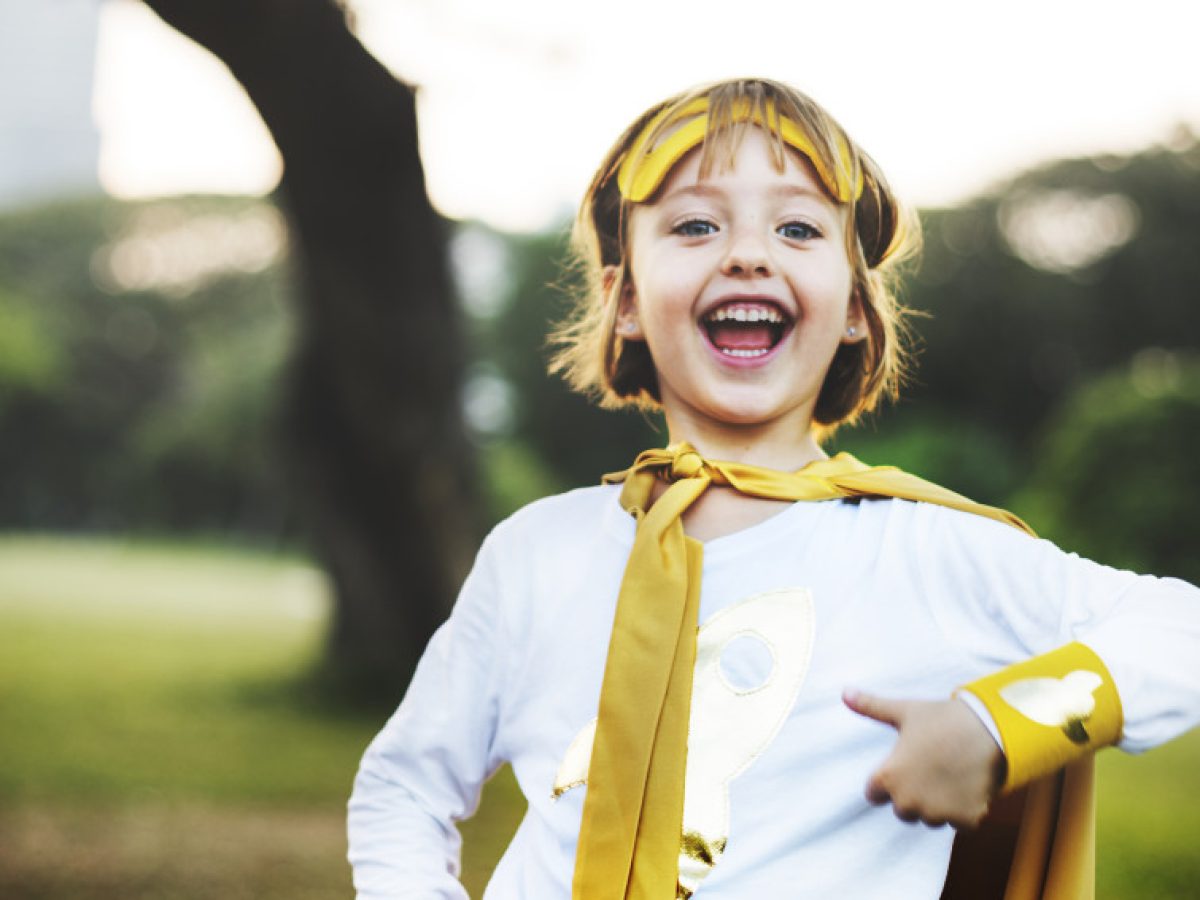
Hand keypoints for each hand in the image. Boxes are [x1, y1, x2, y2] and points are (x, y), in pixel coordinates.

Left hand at [842, 690, 1005, 828]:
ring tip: (949, 774)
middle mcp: (908, 802)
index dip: (888, 779)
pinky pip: (958, 822)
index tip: (903, 765)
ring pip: (930, 817)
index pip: (874, 794)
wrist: (988, 729)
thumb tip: (844, 693)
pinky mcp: (964, 819)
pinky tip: (967, 785)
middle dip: (912, 794)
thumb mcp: (904, 711)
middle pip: (902, 809)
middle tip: (929, 768)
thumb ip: (871, 707)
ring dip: (937, 804)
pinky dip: (963, 810)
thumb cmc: (942, 719)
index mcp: (888, 778)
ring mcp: (937, 813)